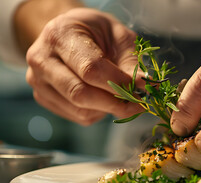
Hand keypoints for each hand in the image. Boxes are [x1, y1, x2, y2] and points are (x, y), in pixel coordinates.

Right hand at [26, 8, 142, 124]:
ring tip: (119, 96)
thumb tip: (146, 87)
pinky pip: (77, 116)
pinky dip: (98, 112)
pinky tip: (102, 97)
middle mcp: (42, 59)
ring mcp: (38, 81)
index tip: (141, 91)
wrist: (69, 33)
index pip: (90, 69)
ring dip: (108, 109)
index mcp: (60, 35)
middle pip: (81, 94)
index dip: (118, 84)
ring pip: (80, 110)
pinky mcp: (43, 97)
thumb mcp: (118, 36)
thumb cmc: (96, 32)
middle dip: (115, 103)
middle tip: (138, 104)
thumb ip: (131, 62)